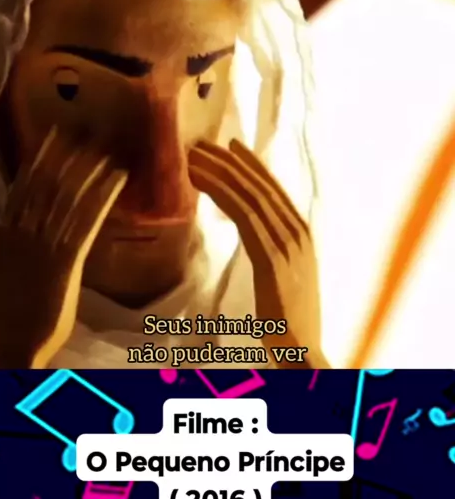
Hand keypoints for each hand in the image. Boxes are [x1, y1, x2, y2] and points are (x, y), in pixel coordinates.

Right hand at [0, 128, 126, 367]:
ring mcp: (43, 244)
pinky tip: (119, 178)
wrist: (17, 344)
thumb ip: (22, 241)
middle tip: (91, 128)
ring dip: (91, 168)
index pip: (24, 183)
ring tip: (110, 147)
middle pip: (49, 182)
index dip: (42, 156)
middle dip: (70, 153)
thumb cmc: (15, 311)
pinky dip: (103, 195)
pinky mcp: (65, 260)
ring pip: (69, 195)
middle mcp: (24, 231)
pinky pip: (87, 220)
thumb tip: (35, 218)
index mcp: (7, 232)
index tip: (55, 132)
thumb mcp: (10, 267)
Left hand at [189, 139, 328, 368]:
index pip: (275, 191)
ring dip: (220, 172)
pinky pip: (244, 216)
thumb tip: (260, 237)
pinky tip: (202, 183)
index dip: (252, 166)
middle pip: (261, 186)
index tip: (231, 147)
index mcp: (303, 236)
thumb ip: (277, 254)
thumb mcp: (288, 279)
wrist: (305, 354)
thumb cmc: (291, 323)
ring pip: (250, 196)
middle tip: (203, 143)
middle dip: (231, 162)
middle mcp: (299, 234)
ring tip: (194, 157)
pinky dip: (222, 194)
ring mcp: (288, 245)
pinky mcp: (273, 259)